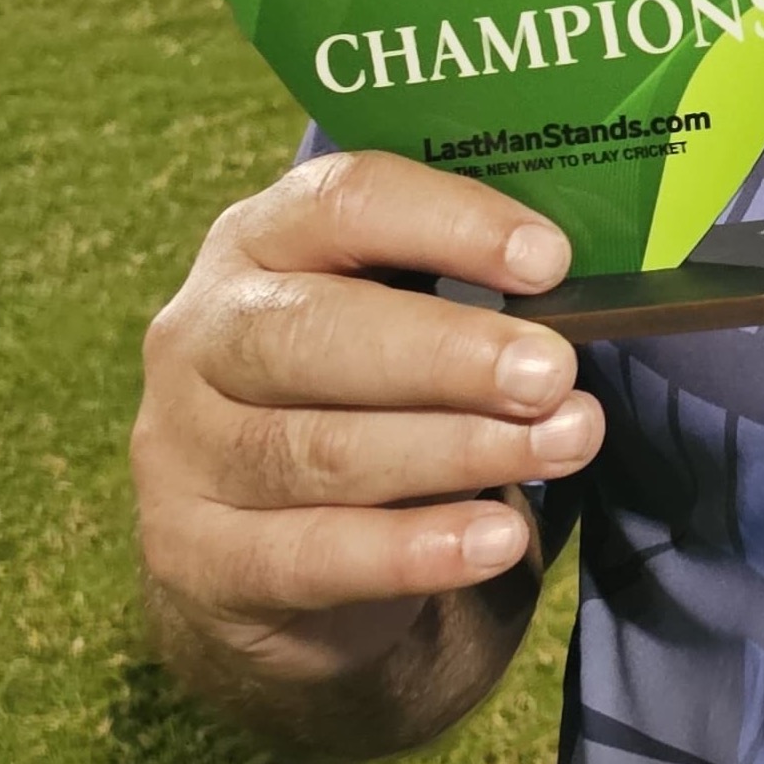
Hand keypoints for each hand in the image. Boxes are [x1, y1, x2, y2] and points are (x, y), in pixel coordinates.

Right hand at [133, 150, 604, 690]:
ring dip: (458, 450)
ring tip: (565, 445)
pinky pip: (310, 557)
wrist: (262, 544)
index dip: (451, 224)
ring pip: (320, 451)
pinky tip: (497, 540)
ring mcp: (185, 451)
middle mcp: (203, 333)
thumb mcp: (392, 308)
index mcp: (261, 238)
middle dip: (450, 354)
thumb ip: (463, 283)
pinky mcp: (198, 560)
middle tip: (555, 372)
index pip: (345, 203)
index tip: (550, 261)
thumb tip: (579, 283)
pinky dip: (414, 550)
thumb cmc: (358, 383)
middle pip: (317, 334)